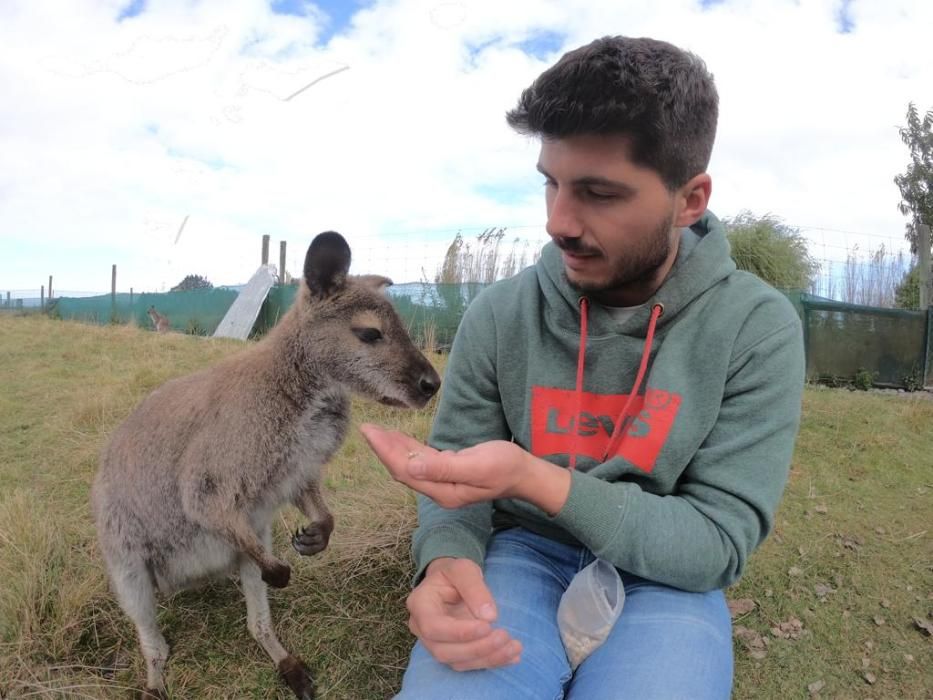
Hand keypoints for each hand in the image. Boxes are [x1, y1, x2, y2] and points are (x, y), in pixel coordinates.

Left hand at [359, 423, 571, 513]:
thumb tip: (411, 465)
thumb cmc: (506, 467)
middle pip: (402, 469)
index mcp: (443, 490)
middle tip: (366, 428)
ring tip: (376, 431)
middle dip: (383, 449)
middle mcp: (439, 489)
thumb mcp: (478, 464)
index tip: (370, 432)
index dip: (385, 451)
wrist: (526, 474)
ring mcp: (443, 482)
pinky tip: (400, 440)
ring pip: (410, 465)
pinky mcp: (449, 473)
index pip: (404, 470)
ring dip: (392, 448)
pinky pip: (421, 461)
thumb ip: (444, 468)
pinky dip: (407, 449)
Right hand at [408, 557, 521, 670]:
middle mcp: (421, 629)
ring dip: (487, 658)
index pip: (434, 627)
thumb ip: (474, 588)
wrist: (451, 583)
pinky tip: (512, 656)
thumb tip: (489, 616)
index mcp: (420, 604)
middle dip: (477, 648)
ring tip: (514, 647)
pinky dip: (491, 662)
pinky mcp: (451, 653)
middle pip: (443, 651)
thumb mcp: (463, 569)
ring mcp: (434, 644)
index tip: (487, 626)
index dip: (460, 632)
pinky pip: (468, 664)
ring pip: (456, 662)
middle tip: (505, 636)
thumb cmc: (454, 573)